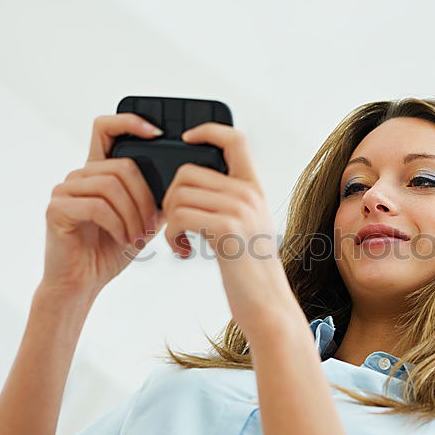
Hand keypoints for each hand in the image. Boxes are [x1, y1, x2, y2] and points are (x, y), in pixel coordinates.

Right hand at [41, 113, 163, 297]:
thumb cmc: (108, 252)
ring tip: (137, 236)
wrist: (81, 283)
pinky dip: (117, 224)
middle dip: (144, 197)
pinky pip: (97, 206)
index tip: (156, 132)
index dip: (129, 121)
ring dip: (133, 214)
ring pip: (111, 184)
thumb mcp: (140, 222)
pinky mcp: (57, 209)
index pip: (106, 128)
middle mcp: (78, 176)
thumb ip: (153, 200)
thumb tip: (179, 184)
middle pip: (121, 166)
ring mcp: (64, 191)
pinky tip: (123, 239)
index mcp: (97, 173)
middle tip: (151, 226)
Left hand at [161, 122, 297, 338]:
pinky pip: (180, 217)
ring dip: (169, 221)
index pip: (234, 139)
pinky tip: (182, 252)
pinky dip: (171, 236)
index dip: (208, 130)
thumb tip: (191, 185)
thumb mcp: (246, 227)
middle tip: (176, 224)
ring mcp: (240, 209)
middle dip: (171, 198)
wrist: (266, 303)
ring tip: (179, 241)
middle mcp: (249, 193)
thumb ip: (228, 202)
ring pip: (180, 194)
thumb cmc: (248, 270)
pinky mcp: (227, 229)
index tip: (186, 138)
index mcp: (254, 188)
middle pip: (189, 171)